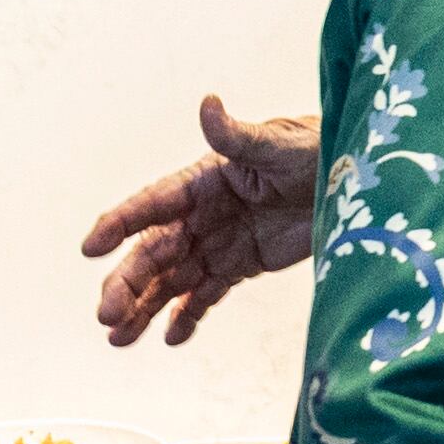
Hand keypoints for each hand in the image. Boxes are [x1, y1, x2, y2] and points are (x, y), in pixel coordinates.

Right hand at [81, 97, 321, 345]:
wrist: (353, 181)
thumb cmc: (313, 151)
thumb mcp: (278, 145)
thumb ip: (238, 136)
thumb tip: (209, 104)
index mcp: (202, 181)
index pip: (151, 204)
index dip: (119, 225)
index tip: (90, 249)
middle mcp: (201, 214)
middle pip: (153, 252)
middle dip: (127, 283)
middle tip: (105, 316)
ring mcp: (218, 242)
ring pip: (172, 279)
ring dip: (144, 307)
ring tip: (118, 339)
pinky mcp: (241, 266)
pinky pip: (207, 294)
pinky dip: (188, 315)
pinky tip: (169, 338)